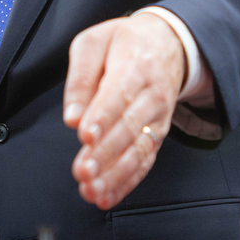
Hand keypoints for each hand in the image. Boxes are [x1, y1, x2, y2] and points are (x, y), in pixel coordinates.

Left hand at [62, 14, 187, 209]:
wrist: (167, 44)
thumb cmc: (124, 43)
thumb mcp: (94, 42)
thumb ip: (80, 77)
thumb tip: (72, 117)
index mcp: (134, 65)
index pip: (119, 94)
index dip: (103, 117)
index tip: (85, 136)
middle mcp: (151, 95)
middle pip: (130, 127)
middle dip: (106, 153)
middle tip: (83, 171)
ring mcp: (158, 118)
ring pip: (139, 150)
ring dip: (116, 175)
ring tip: (92, 191)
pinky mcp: (157, 135)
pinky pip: (145, 162)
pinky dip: (127, 182)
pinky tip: (108, 196)